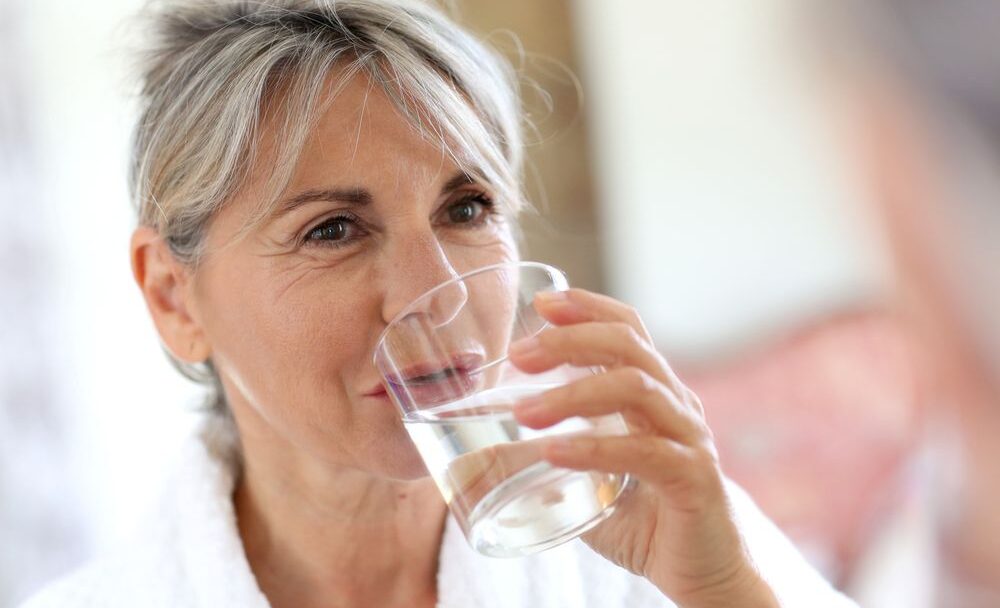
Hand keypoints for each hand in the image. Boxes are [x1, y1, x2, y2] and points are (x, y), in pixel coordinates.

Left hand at [509, 289, 777, 607]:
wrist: (703, 573)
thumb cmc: (644, 521)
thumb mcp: (589, 480)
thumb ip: (550, 458)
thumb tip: (482, 456)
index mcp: (655, 394)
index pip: (628, 329)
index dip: (588, 306)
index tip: (542, 303)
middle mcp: (676, 405)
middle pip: (628, 345)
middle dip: (569, 340)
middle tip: (519, 355)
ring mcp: (689, 438)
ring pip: (635, 388)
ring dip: (573, 393)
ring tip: (524, 413)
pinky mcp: (693, 478)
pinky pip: (645, 451)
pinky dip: (595, 448)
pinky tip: (555, 451)